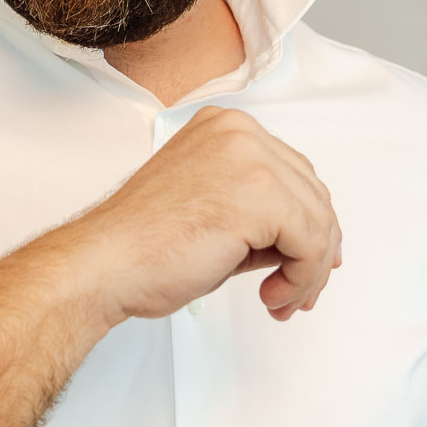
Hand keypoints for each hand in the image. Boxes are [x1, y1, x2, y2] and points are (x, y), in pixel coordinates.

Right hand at [83, 106, 342, 323]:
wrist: (107, 262)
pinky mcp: (258, 193)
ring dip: (308, 272)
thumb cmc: (144, 246)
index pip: (294, 175)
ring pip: (319, 222)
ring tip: (280, 300)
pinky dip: (302, 278)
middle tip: (296, 294)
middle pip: (313, 196)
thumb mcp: (214, 209)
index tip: (303, 264)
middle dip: (314, 252)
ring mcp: (250, 156)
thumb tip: (312, 241)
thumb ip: (259, 211)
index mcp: (225, 127)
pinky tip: (270, 296)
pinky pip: (312, 243)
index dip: (308, 225)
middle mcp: (240, 131)